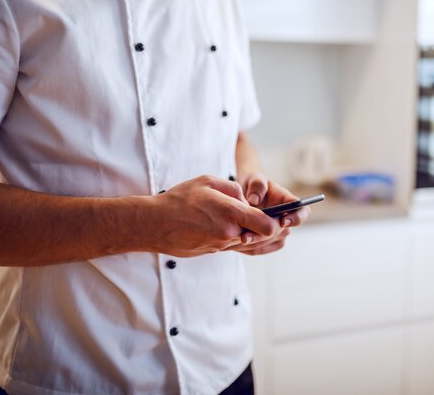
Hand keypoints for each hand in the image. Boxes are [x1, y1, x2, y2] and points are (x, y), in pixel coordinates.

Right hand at [146, 175, 278, 256]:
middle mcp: (229, 233)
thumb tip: (247, 200)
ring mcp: (221, 245)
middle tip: (278, 218)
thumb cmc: (179, 199)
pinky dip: (245, 239)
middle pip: (263, 237)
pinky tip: (246, 230)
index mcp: (230, 214)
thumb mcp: (208, 182)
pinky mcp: (214, 251)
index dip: (276, 220)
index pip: (267, 224)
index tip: (277, 212)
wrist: (154, 224)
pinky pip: (237, 247)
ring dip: (259, 234)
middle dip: (272, 228)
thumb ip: (233, 189)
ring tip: (264, 222)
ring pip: (251, 244)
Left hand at [227, 172, 309, 255]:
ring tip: (241, 239)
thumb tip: (254, 201)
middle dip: (269, 234)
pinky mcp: (266, 240)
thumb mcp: (255, 178)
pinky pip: (262, 248)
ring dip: (258, 242)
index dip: (296, 218)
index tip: (283, 221)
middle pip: (285, 231)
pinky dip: (251, 247)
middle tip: (250, 235)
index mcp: (288, 201)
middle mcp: (286, 218)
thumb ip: (257, 185)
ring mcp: (277, 230)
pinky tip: (238, 243)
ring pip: (273, 241)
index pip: (302, 211)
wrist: (243, 195)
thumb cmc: (254, 184)